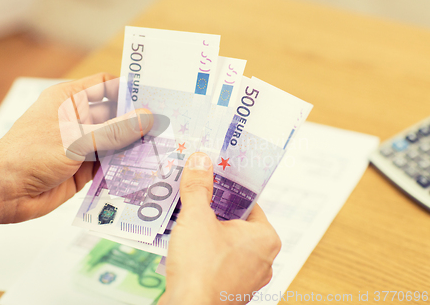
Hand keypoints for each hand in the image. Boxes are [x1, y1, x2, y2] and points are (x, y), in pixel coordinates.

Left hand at [0, 73, 152, 222]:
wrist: (5, 192)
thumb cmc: (29, 155)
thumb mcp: (76, 139)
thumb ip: (114, 131)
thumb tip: (146, 118)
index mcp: (70, 100)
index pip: (106, 85)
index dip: (129, 89)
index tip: (155, 96)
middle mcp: (78, 119)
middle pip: (116, 115)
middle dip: (137, 121)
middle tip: (166, 126)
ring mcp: (82, 144)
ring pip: (116, 141)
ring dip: (133, 145)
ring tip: (162, 147)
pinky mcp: (85, 168)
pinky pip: (111, 163)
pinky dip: (125, 165)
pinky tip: (143, 167)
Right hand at [159, 152, 280, 304]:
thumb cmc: (201, 268)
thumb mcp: (196, 217)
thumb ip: (198, 187)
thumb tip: (200, 160)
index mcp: (265, 238)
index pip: (248, 204)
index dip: (227, 191)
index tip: (211, 181)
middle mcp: (263, 259)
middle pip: (236, 224)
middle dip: (213, 212)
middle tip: (194, 199)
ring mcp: (247, 278)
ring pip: (226, 245)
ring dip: (206, 233)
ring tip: (185, 222)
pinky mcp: (230, 291)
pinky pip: (218, 263)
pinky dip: (204, 254)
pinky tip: (185, 248)